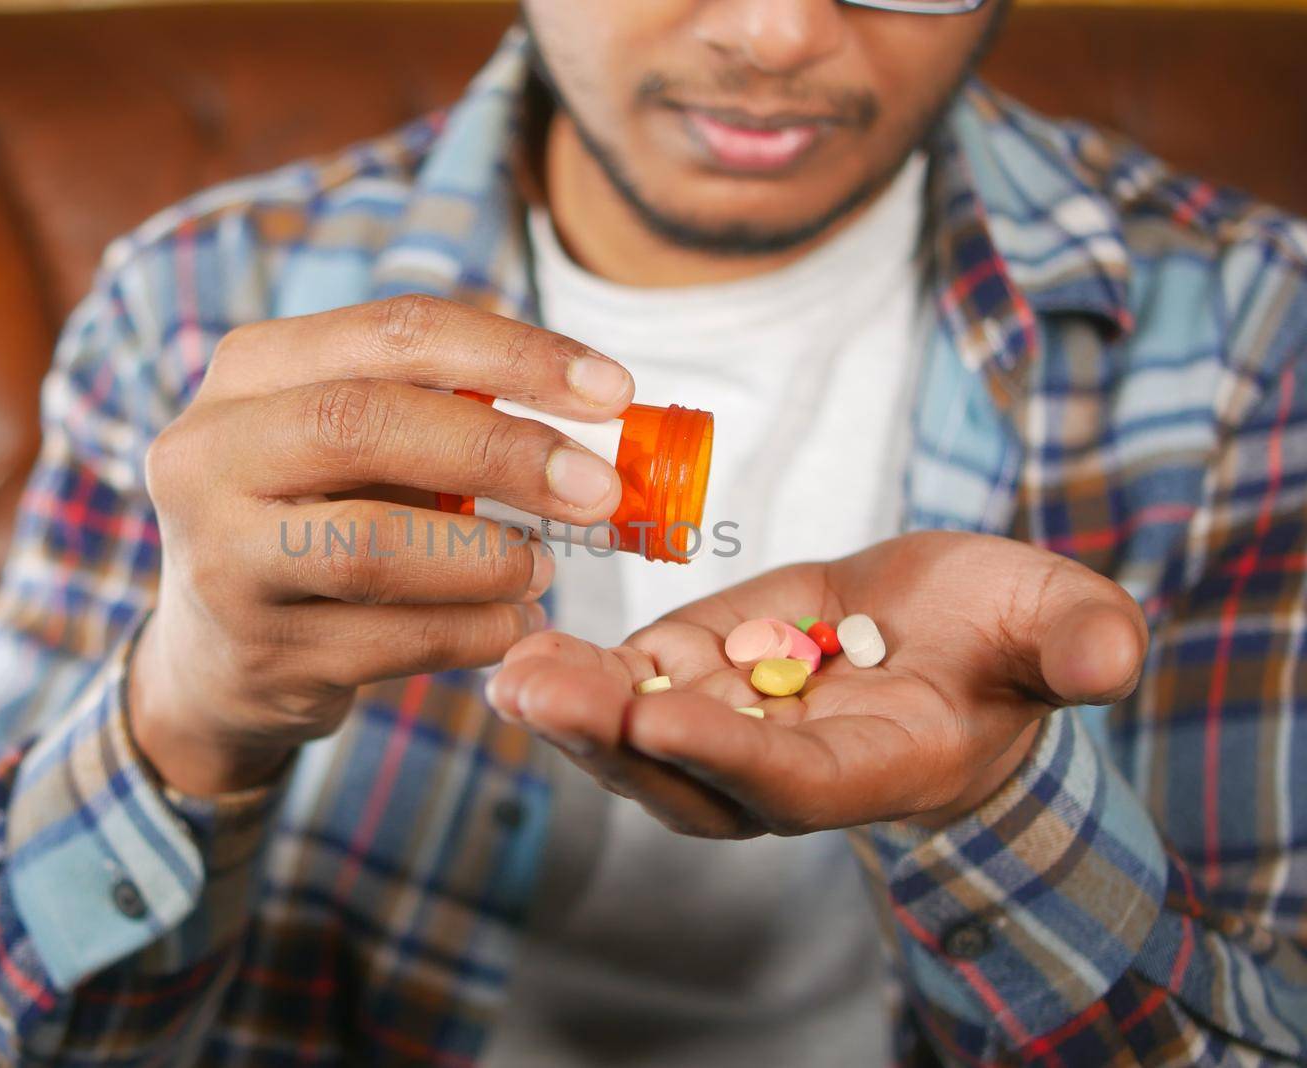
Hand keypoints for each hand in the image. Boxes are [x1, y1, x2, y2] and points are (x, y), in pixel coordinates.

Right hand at [129, 296, 635, 794]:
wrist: (210, 657)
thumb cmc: (313, 522)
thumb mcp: (346, 445)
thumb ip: (440, 414)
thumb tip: (599, 415)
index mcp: (248, 370)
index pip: (395, 330)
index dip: (516, 354)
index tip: (614, 390)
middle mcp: (207, 453)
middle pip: (369, 424)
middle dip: (506, 453)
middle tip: (601, 490)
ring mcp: (220, 559)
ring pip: (375, 546)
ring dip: (490, 557)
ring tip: (545, 568)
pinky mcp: (256, 653)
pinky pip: (394, 639)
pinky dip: (477, 630)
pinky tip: (513, 622)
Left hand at [485, 532, 1146, 836]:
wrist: (949, 631)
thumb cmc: (1008, 633)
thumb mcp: (1053, 621)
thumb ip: (1074, 641)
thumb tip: (1112, 657)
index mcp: (876, 766)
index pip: (793, 779)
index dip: (727, 752)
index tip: (655, 715)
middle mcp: (788, 767)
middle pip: (686, 778)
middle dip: (610, 741)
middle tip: (536, 693)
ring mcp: (732, 725)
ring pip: (639, 741)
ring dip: (571, 712)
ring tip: (508, 672)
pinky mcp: (696, 674)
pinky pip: (627, 688)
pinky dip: (575, 675)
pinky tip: (517, 647)